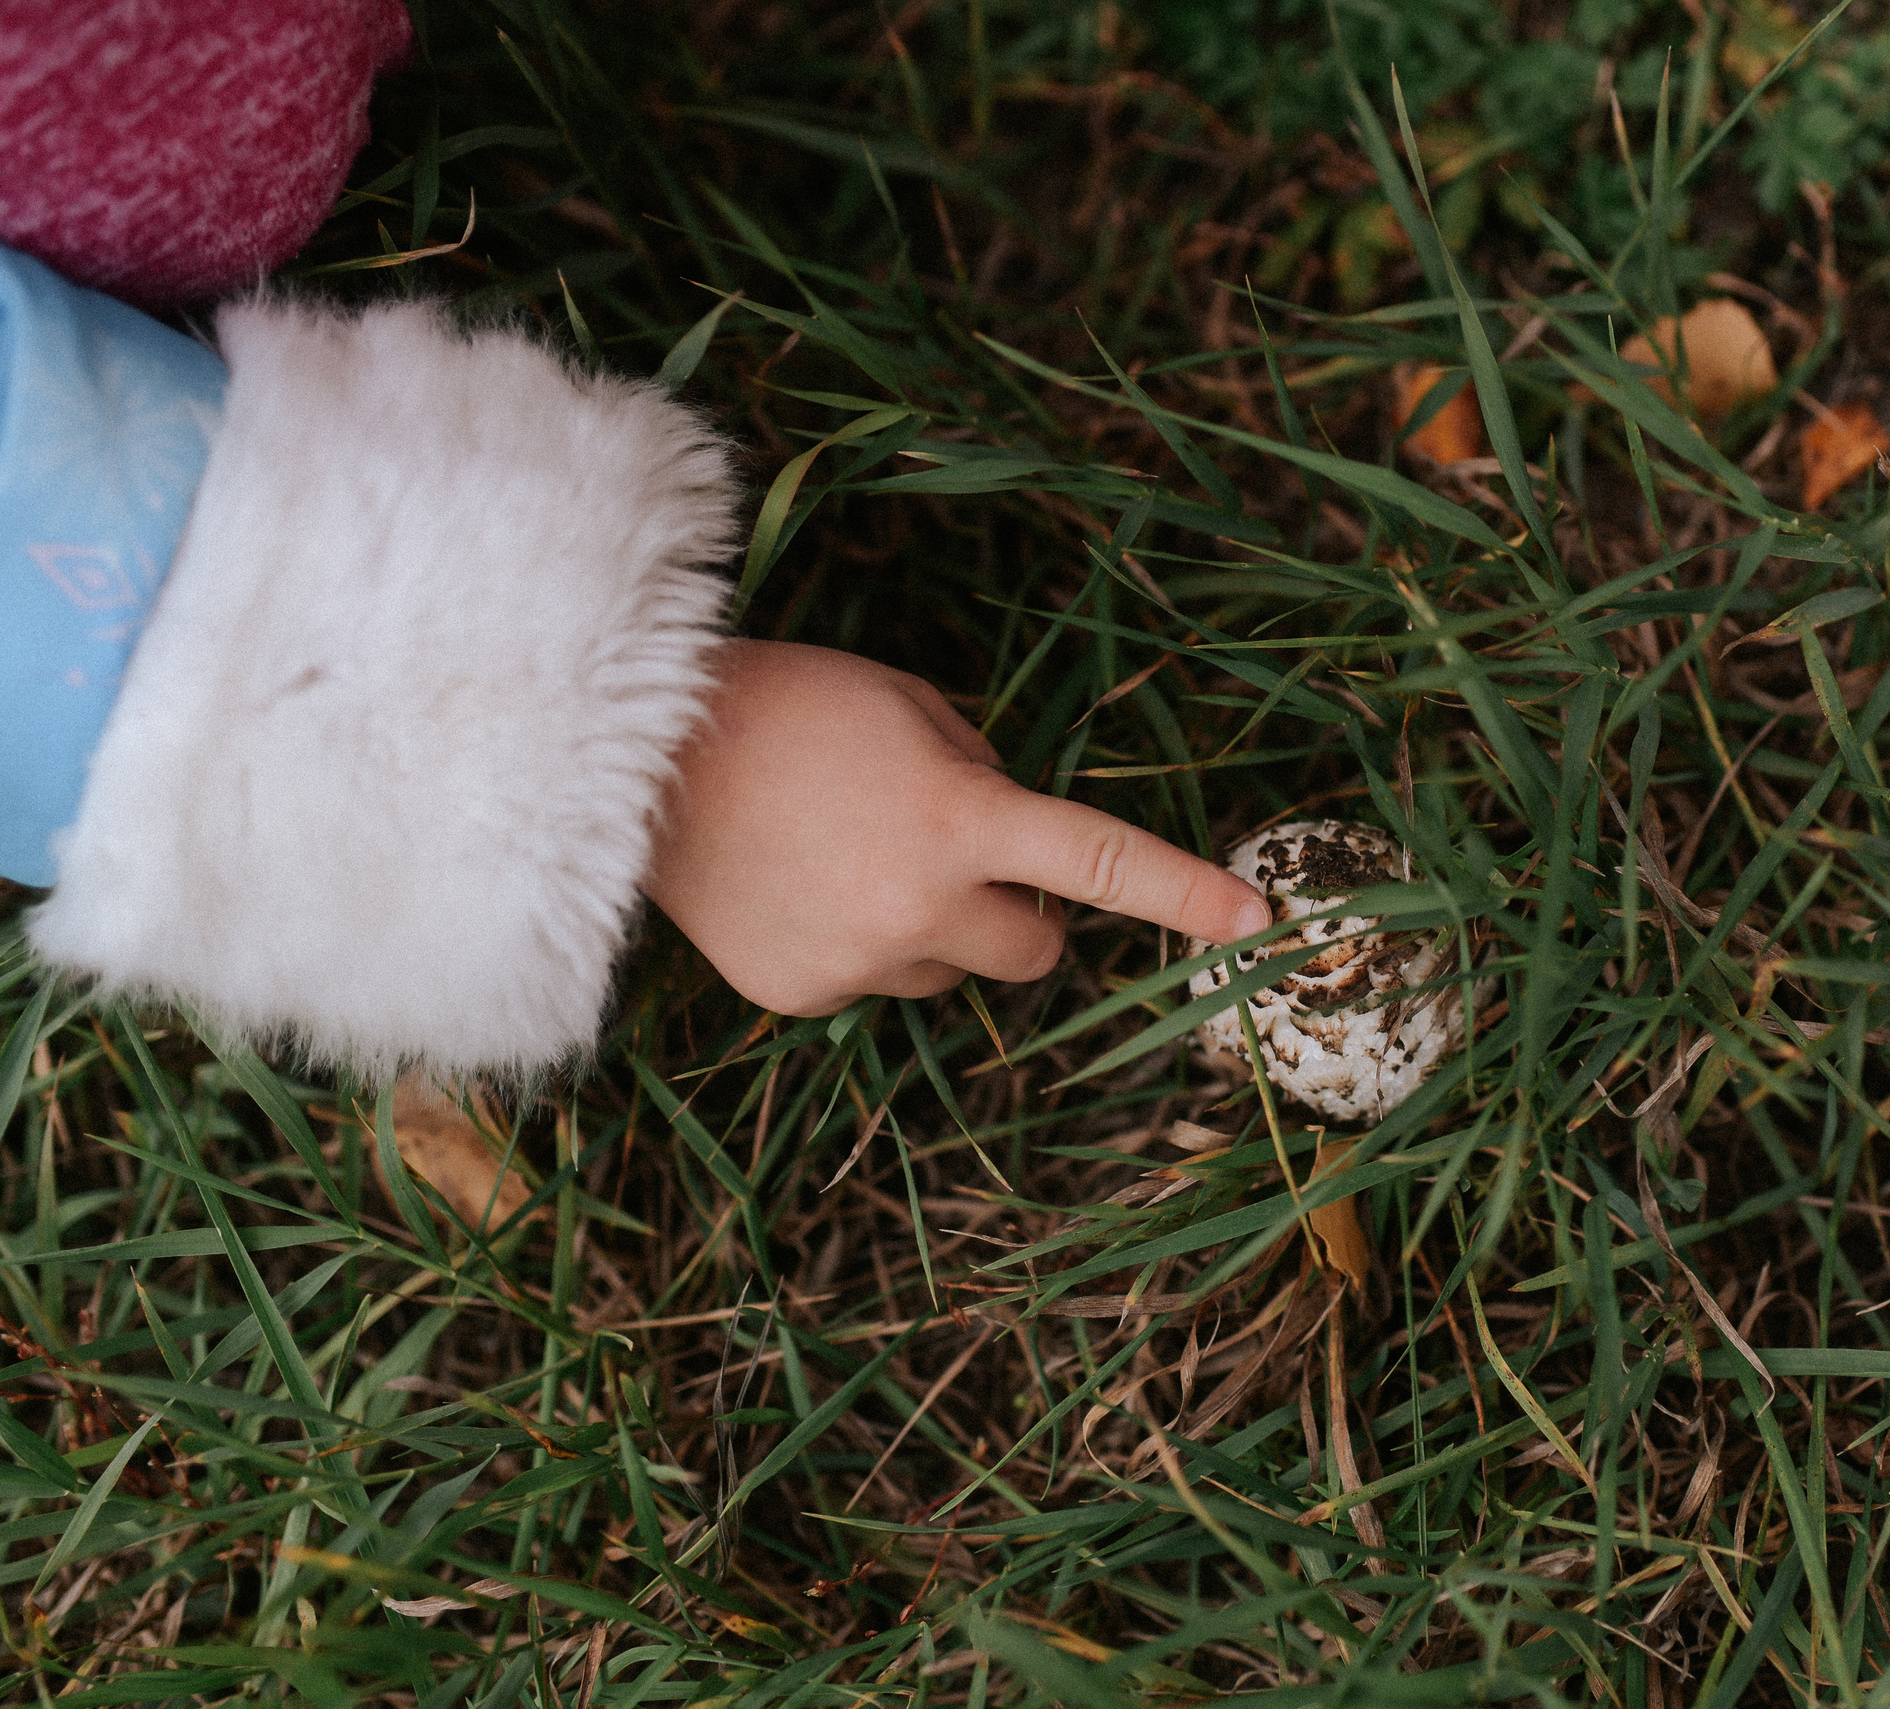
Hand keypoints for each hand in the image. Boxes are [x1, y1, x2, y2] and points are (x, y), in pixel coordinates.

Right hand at [645, 640, 1271, 1015]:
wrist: (633, 763)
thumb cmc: (786, 706)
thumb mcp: (910, 706)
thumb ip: (985, 775)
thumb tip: (1019, 845)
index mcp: (963, 818)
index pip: (1099, 863)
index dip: (1183, 894)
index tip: (1257, 922)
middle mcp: (922, 906)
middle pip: (1036, 952)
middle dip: (1024, 917)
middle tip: (963, 862)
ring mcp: (859, 962)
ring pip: (947, 972)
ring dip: (930, 930)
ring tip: (843, 857)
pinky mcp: (802, 996)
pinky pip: (867, 983)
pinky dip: (851, 946)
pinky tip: (792, 888)